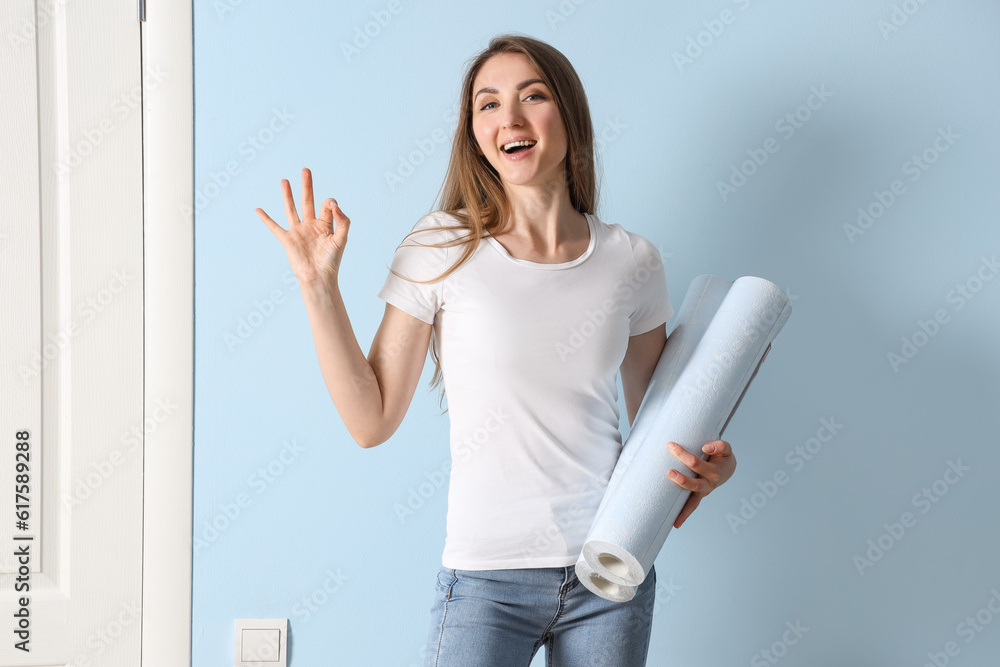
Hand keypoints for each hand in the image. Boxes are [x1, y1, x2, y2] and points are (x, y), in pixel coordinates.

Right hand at [255, 167, 349, 286]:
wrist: (318, 277)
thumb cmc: (332, 260)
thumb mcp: (342, 238)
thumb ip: (342, 220)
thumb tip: (334, 203)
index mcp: (325, 224)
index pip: (327, 206)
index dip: (330, 203)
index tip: (332, 206)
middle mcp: (311, 225)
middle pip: (308, 201)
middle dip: (307, 186)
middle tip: (306, 170)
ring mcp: (298, 231)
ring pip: (292, 209)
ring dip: (288, 195)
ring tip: (285, 180)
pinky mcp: (288, 240)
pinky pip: (275, 227)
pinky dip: (266, 219)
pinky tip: (258, 209)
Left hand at [665, 440, 735, 528]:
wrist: (727, 468)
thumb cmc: (722, 457)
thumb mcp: (726, 449)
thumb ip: (720, 446)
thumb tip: (706, 447)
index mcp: (715, 472)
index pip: (696, 463)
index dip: (684, 455)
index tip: (671, 445)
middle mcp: (709, 484)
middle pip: (694, 482)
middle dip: (682, 478)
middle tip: (669, 472)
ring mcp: (704, 491)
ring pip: (692, 497)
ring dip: (679, 494)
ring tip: (667, 491)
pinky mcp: (699, 496)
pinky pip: (691, 507)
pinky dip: (684, 515)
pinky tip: (675, 524)